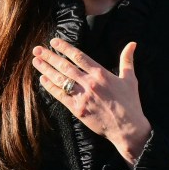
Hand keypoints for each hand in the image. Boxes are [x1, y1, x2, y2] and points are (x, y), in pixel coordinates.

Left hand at [32, 38, 151, 165]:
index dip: (64, 47)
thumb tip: (132, 43)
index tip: (54, 41)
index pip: (78, 56)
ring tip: (35, 61)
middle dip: (49, 56)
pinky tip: (42, 79)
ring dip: (46, 69)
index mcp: (101, 74)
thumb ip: (127, 60)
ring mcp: (82, 96)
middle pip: (65, 66)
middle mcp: (89, 83)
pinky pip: (60, 96)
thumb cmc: (130, 103)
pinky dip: (50, 87)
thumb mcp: (130, 79)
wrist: (127, 128)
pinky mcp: (77, 109)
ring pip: (60, 80)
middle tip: (37, 49)